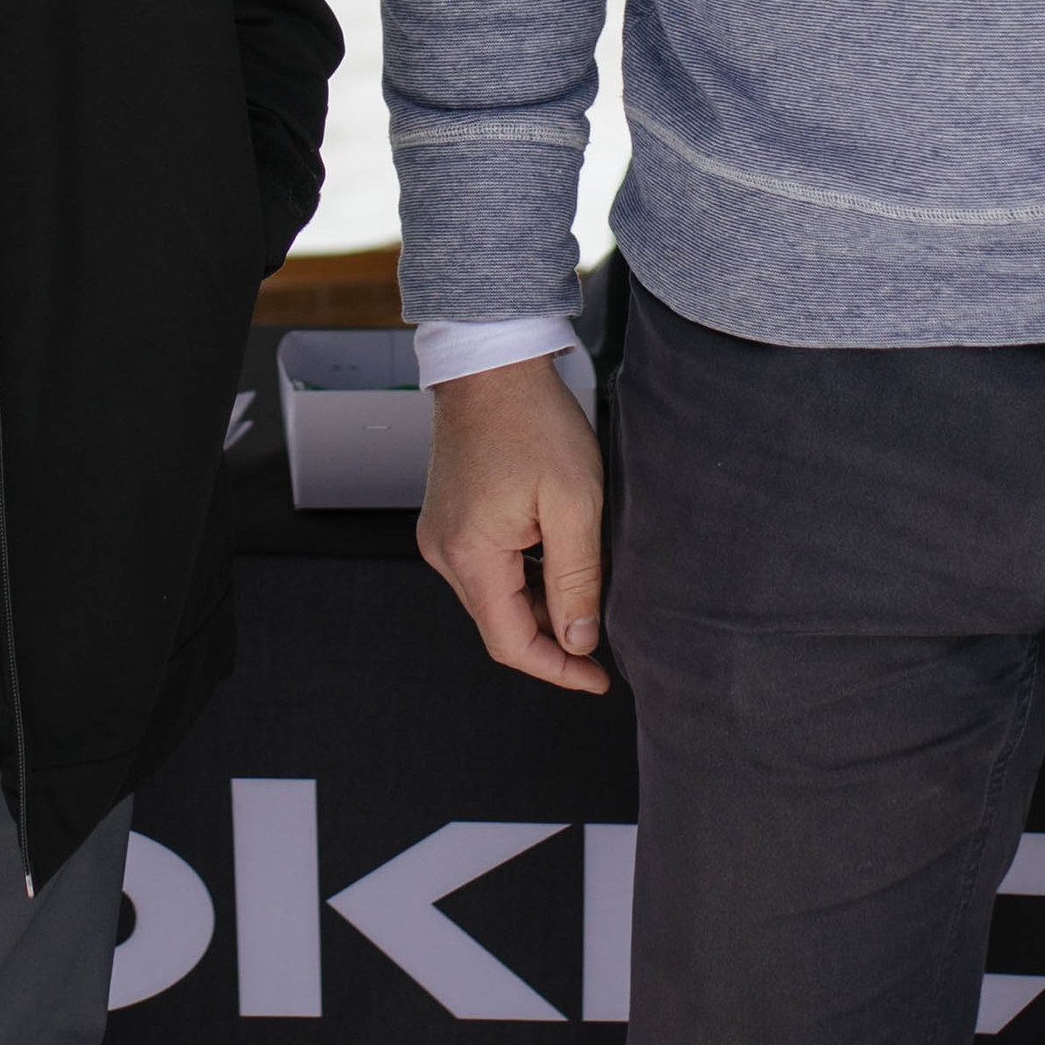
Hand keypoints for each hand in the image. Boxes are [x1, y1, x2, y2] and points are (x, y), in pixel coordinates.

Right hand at [417, 357, 611, 693]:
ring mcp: (441, 535)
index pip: (511, 643)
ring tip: (586, 589)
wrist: (492, 366)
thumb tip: (578, 641)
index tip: (598, 678)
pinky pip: (487, 569)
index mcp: (470, 555)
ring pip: (496, 598)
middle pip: (500, 624)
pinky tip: (557, 561)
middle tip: (603, 634)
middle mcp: (443, 552)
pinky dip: (524, 578)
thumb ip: (577, 580)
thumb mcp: (575, 505)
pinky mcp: (449, 520)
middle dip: (553, 638)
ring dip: (540, 606)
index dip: (558, 669)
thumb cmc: (533, 422)